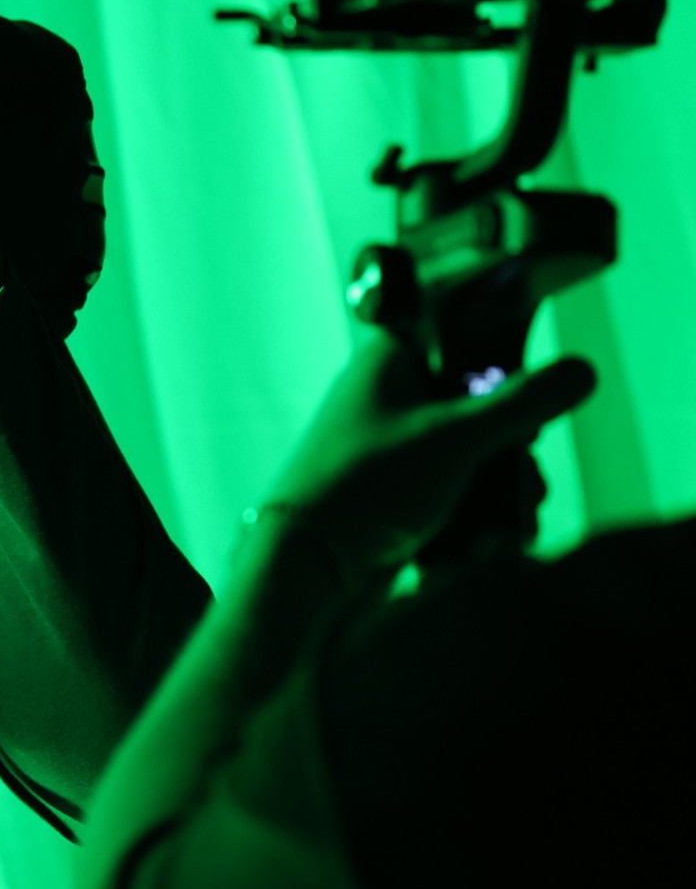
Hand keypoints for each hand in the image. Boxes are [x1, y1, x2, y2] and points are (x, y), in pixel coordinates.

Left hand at [268, 333, 596, 577]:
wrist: (306, 563)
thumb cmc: (368, 483)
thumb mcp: (455, 437)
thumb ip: (522, 404)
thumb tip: (582, 370)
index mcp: (389, 358)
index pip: (454, 325)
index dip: (497, 349)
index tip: (523, 385)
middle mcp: (388, 394)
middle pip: (476, 400)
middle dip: (512, 445)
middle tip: (524, 475)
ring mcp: (391, 444)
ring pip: (471, 452)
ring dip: (500, 487)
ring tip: (513, 520)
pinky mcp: (394, 490)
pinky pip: (451, 491)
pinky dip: (475, 513)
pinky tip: (491, 542)